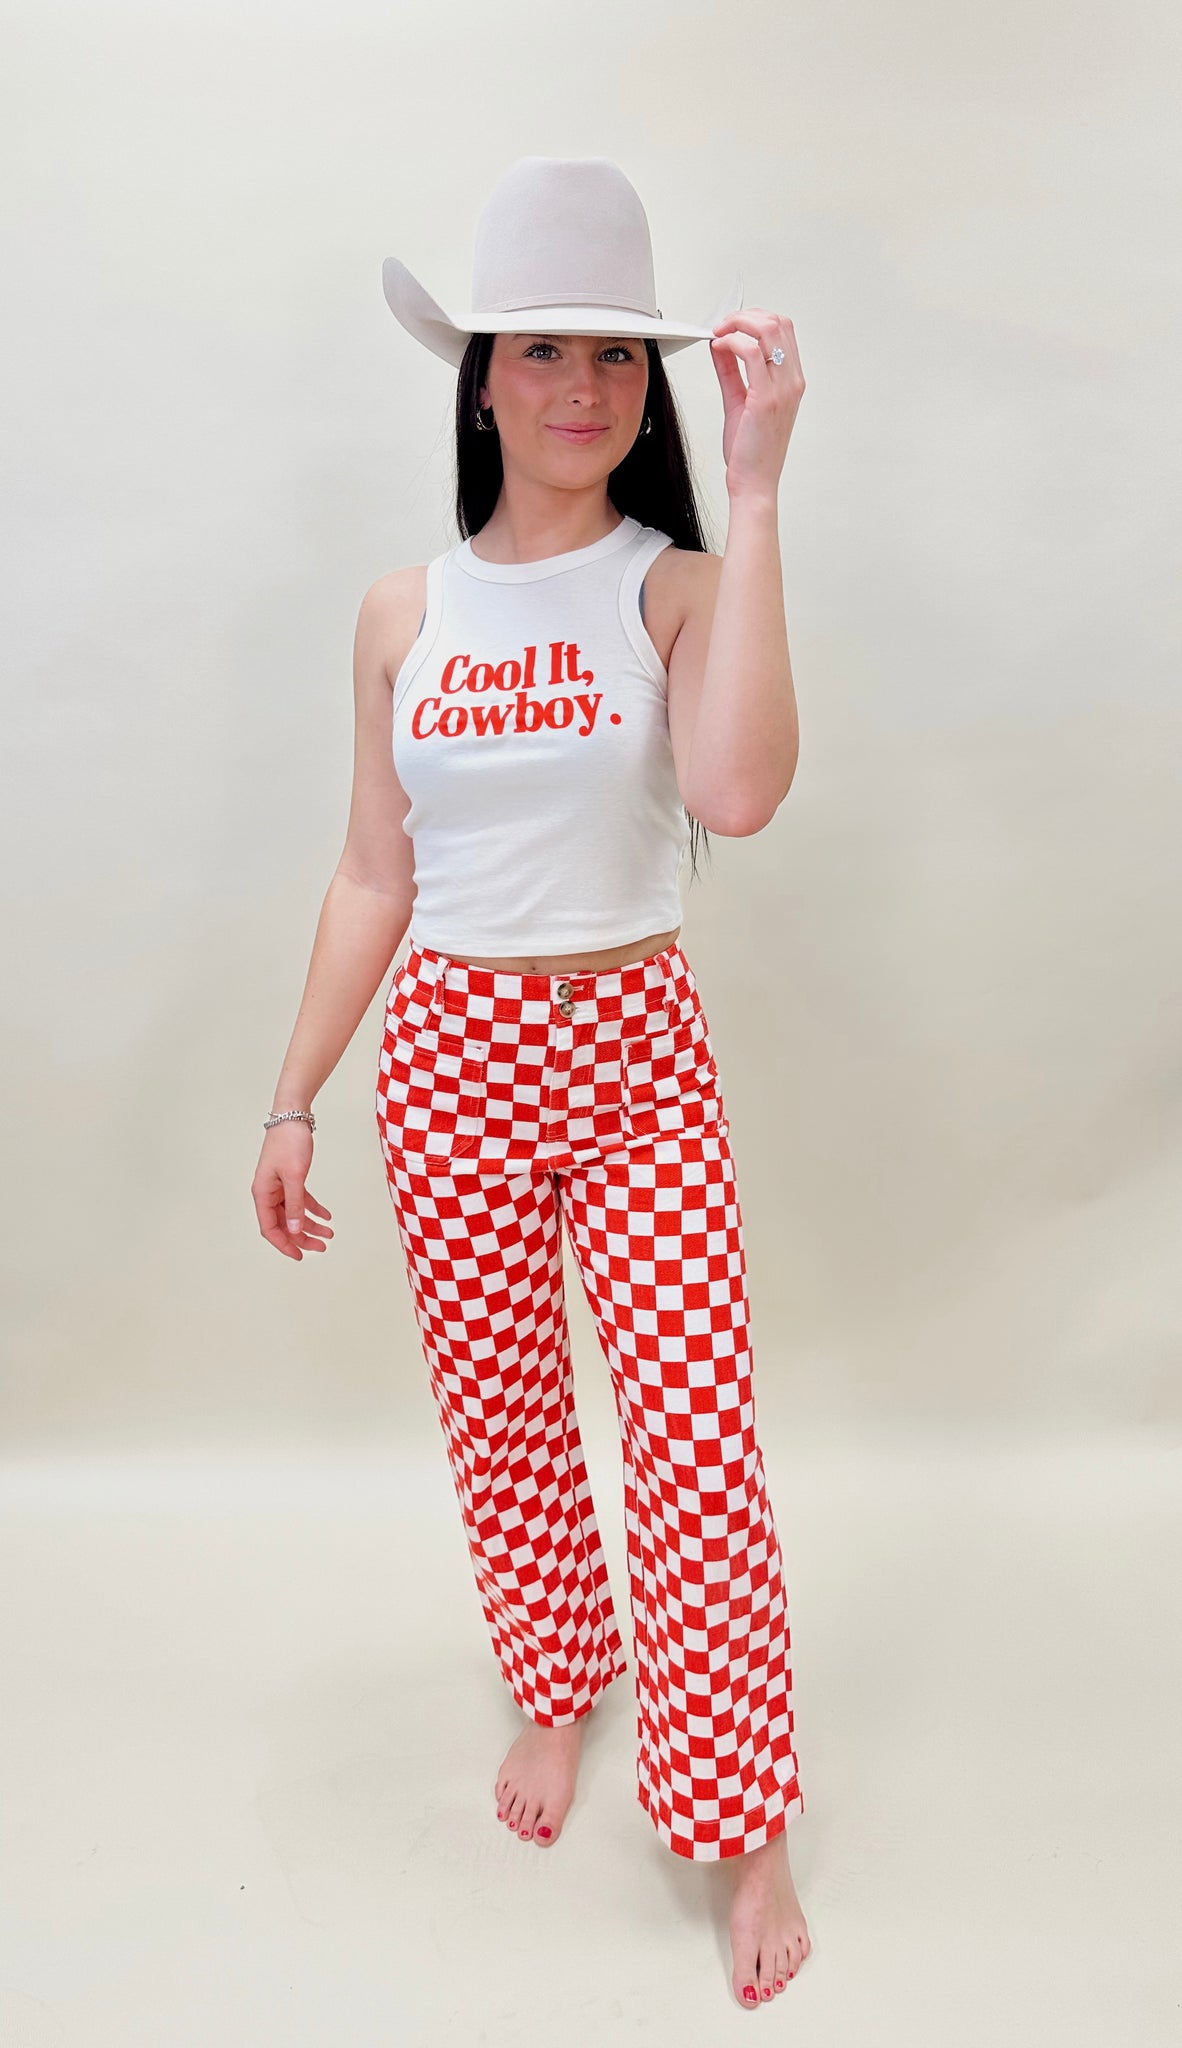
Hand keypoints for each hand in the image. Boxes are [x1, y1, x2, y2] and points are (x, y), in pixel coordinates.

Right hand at [251, 1123, 333, 1259]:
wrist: (293, 1115)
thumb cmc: (289, 1142)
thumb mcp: (295, 1176)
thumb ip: (295, 1204)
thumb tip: (294, 1228)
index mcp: (262, 1193)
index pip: (269, 1228)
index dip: (284, 1244)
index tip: (300, 1255)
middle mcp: (268, 1192)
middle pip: (283, 1224)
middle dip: (302, 1237)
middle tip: (321, 1247)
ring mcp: (279, 1186)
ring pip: (293, 1213)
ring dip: (310, 1225)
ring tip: (328, 1234)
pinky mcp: (290, 1178)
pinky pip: (301, 1200)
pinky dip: (313, 1208)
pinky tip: (327, 1216)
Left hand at [708, 309, 804, 500]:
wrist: (754, 482)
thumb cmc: (750, 451)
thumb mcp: (739, 400)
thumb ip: (730, 370)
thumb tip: (720, 345)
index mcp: (791, 380)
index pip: (782, 329)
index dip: (755, 318)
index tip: (731, 326)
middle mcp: (791, 381)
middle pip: (778, 322)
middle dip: (745, 316)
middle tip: (722, 326)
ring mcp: (782, 388)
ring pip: (767, 329)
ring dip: (737, 324)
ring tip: (719, 334)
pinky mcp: (766, 397)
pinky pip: (750, 352)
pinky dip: (731, 342)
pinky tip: (719, 348)